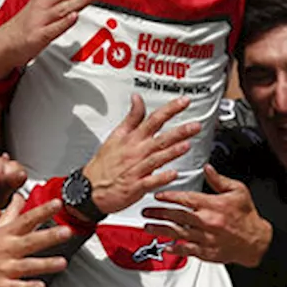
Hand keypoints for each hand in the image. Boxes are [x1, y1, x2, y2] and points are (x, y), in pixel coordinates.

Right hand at [0, 196, 69, 286]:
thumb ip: (9, 214)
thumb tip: (20, 198)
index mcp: (4, 235)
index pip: (26, 219)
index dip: (43, 211)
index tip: (57, 204)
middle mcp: (6, 250)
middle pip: (30, 241)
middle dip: (49, 236)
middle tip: (66, 231)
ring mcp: (3, 269)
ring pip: (28, 265)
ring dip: (45, 264)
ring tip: (62, 262)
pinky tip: (41, 286)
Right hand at [82, 95, 201, 215]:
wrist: (90, 189)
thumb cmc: (104, 163)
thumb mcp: (116, 135)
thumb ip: (131, 117)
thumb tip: (137, 98)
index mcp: (132, 138)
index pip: (153, 119)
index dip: (170, 109)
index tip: (184, 101)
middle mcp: (136, 152)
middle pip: (160, 138)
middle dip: (178, 131)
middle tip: (195, 125)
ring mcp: (136, 169)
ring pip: (156, 159)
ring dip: (171, 152)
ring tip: (186, 145)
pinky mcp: (135, 187)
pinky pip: (150, 182)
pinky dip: (161, 178)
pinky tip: (173, 174)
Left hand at [142, 165, 271, 266]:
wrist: (256, 241)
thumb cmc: (247, 215)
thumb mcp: (238, 191)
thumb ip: (219, 180)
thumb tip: (207, 168)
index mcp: (213, 205)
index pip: (186, 199)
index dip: (169, 196)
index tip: (157, 195)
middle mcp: (207, 222)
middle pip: (177, 216)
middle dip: (158, 213)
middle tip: (145, 211)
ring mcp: (206, 239)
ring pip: (178, 233)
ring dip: (160, 229)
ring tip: (148, 226)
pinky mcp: (207, 252)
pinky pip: (187, 250)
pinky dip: (175, 249)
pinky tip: (165, 246)